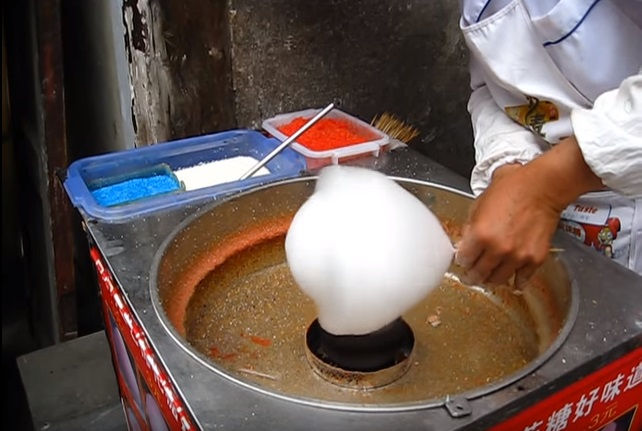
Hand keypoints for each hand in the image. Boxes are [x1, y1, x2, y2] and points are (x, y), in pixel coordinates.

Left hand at [456, 137, 602, 284]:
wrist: (542, 187)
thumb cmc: (512, 188)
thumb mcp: (479, 204)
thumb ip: (470, 227)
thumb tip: (465, 243)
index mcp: (480, 235)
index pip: (463, 259)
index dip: (461, 260)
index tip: (463, 260)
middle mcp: (498, 249)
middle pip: (478, 274)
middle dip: (471, 276)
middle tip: (470, 277)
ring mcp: (517, 256)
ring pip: (498, 280)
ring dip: (491, 280)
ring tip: (488, 277)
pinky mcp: (535, 258)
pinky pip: (522, 279)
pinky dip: (516, 281)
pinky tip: (513, 281)